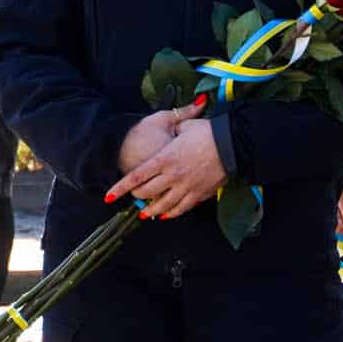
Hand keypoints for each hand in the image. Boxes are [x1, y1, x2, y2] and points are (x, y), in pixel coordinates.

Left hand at [109, 113, 228, 219]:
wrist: (232, 143)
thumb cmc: (209, 132)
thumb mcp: (185, 126)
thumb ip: (174, 129)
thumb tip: (173, 129)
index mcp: (164, 159)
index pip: (136, 177)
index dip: (120, 189)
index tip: (110, 196)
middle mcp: (172, 175)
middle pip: (146, 193)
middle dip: (136, 196)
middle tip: (134, 196)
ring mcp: (186, 187)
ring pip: (163, 205)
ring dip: (151, 210)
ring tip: (144, 213)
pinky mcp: (200, 193)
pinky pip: (182, 208)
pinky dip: (172, 213)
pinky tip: (166, 215)